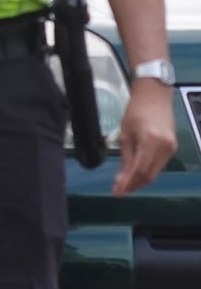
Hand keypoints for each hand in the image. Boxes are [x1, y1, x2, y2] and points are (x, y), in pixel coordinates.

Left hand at [112, 78, 176, 195]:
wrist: (154, 96)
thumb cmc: (136, 111)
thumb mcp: (125, 133)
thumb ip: (125, 157)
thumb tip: (121, 178)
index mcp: (150, 142)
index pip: (139, 170)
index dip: (128, 184)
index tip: (117, 192)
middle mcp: (164, 147)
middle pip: (149, 175)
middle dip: (134, 185)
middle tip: (119, 191)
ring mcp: (171, 148)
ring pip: (155, 172)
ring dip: (140, 180)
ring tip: (125, 185)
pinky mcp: (173, 147)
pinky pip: (159, 165)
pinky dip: (147, 171)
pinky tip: (136, 173)